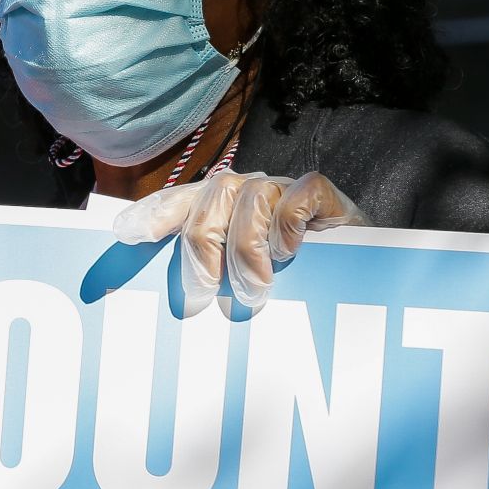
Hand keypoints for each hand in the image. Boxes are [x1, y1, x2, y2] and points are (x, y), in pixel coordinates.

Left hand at [112, 170, 364, 313]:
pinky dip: (288, 224)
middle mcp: (247, 191)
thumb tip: (175, 300)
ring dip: (247, 246)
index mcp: (220, 207)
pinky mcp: (320, 193)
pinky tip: (291, 250)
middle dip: (202, 242)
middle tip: (206, 290)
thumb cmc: (292, 279)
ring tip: (255, 288)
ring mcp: (283, 188)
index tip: (129, 234)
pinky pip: (296, 196)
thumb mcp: (241, 280)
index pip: (181, 200)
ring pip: (250, 196)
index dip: (154, 212)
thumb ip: (210, 278)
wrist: (360, 267)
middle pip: (212, 195)